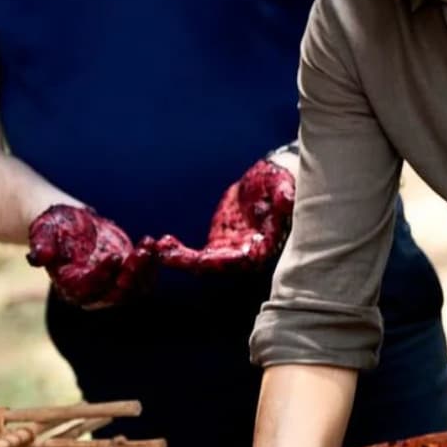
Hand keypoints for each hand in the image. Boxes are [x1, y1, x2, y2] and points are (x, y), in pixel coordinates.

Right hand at [26, 204, 155, 306]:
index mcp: (70, 286)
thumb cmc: (53, 228)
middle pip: (117, 294)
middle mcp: (93, 291)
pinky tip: (155, 243)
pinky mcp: (128, 273)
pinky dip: (153, 263)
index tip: (114, 256)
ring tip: (148, 245)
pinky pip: (145, 276)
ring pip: (136, 288)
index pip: (88, 289)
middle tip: (140, 253)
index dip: (103, 275)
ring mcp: (113, 284)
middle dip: (131, 275)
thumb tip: (37, 257)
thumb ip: (41, 245)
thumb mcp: (43, 232)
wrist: (70, 223)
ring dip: (146, 269)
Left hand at [155, 158, 294, 270]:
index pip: (244, 260)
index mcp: (265, 245)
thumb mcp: (283, 185)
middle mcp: (246, 254)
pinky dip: (178, 251)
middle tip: (167, 253)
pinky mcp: (217, 243)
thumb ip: (284, 196)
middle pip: (218, 266)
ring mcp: (230, 251)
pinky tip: (162, 242)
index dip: (223, 262)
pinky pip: (195, 255)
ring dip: (179, 258)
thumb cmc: (280, 182)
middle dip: (191, 263)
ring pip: (203, 264)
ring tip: (158, 246)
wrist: (269, 179)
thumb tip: (287, 200)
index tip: (201, 259)